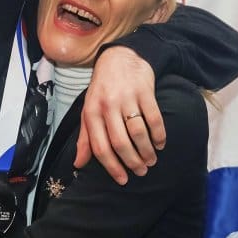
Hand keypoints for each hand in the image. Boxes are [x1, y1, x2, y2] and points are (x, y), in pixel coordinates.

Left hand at [74, 45, 164, 183]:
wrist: (119, 58)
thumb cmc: (102, 89)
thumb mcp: (88, 111)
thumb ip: (84, 138)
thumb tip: (78, 164)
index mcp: (91, 113)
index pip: (100, 147)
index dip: (112, 167)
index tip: (123, 180)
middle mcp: (108, 106)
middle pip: (120, 142)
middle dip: (132, 162)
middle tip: (141, 172)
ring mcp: (127, 98)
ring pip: (138, 132)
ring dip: (147, 151)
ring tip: (151, 160)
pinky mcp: (145, 91)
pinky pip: (154, 118)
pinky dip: (159, 134)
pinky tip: (160, 144)